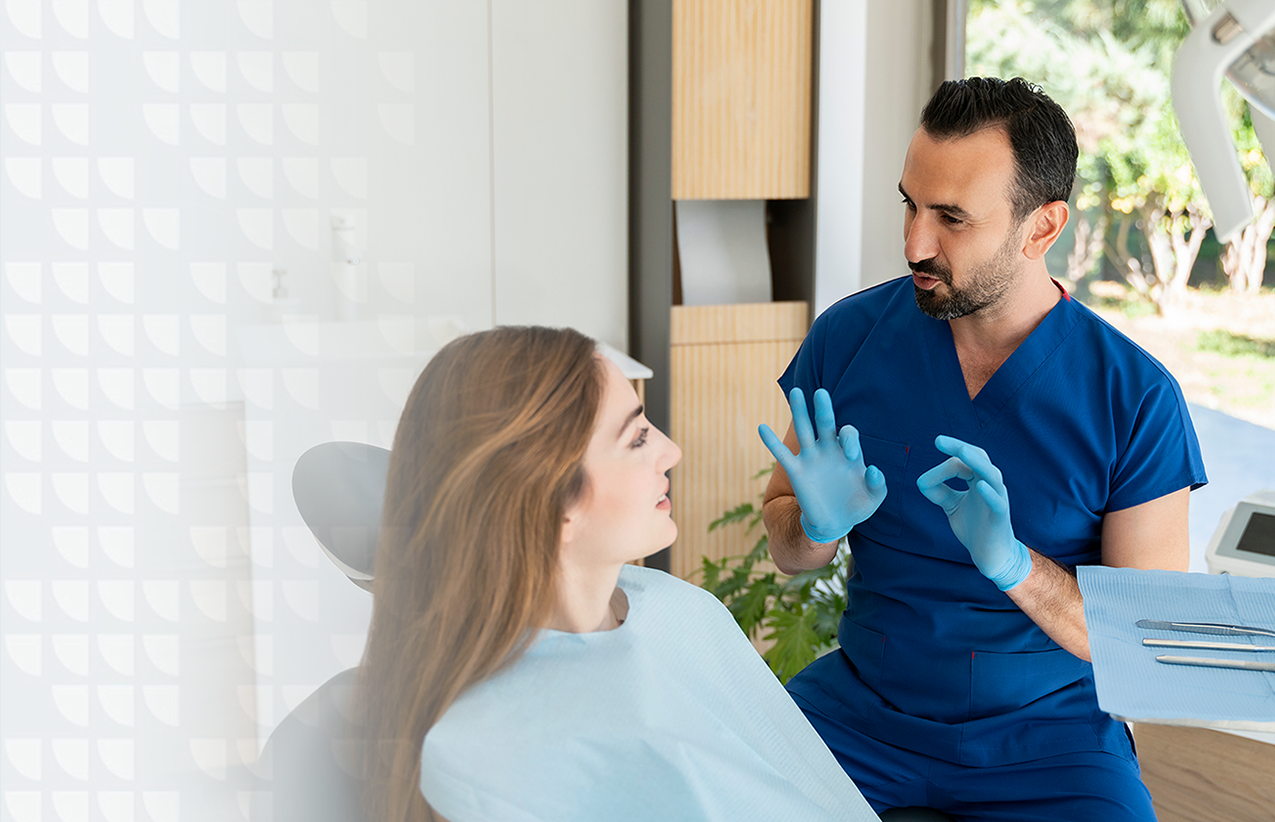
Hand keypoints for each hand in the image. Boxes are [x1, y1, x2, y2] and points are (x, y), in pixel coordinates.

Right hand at [759, 387, 886, 543]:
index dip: (848, 439)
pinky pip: (782, 454)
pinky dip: (771, 441)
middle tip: (821, 393)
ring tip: (796, 392)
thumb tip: (872, 469)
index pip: (848, 434)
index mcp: (848, 452)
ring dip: (799, 412)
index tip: (849, 455)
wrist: (835, 523)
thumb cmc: (856, 506)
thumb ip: (878, 485)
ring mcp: (812, 458)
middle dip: (823, 408)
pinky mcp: (797, 471)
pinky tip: (762, 427)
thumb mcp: (874, 498)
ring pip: (804, 430)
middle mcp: (829, 449)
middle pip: (825, 423)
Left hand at [916, 435, 1031, 590]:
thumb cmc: (974, 528)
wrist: (991, 556)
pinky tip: (979, 486)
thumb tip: (921, 481)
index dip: (942, 466)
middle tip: (938, 441)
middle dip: (959, 448)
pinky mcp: (1000, 518)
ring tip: (962, 452)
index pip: (963, 462)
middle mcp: (990, 486)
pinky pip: (997, 502)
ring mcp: (997, 500)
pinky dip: (989, 493)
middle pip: (979, 458)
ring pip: (991, 475)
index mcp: (978, 481)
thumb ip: (939, 492)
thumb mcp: (952, 506)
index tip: (924, 481)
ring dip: (976, 462)